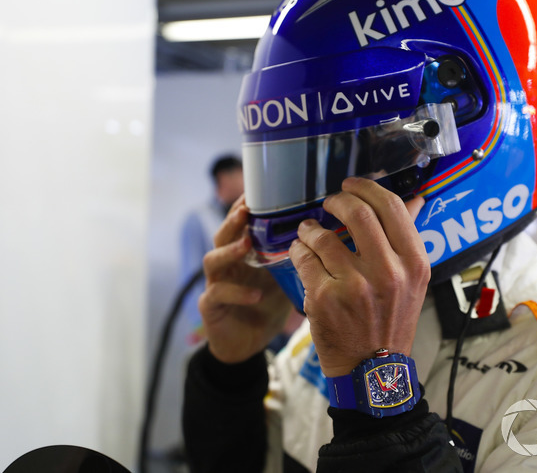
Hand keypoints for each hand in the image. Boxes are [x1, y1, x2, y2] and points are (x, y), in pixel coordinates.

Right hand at [199, 195, 291, 363]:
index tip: (257, 192)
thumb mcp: (283, 279)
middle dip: (234, 221)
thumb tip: (325, 237)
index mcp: (243, 254)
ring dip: (230, 251)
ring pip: (213, 260)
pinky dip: (238, 293)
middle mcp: (227, 264)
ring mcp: (215, 283)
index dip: (245, 207)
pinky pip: (218, 294)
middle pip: (223, 235)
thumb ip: (294, 258)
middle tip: (247, 209)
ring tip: (247, 244)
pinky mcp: (211, 306)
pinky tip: (256, 295)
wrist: (246, 344)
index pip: (241, 225)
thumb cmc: (266, 307)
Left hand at [288, 177, 429, 376]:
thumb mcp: (412, 281)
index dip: (367, 188)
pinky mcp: (325, 298)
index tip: (351, 185)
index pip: (391, 207)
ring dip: (311, 228)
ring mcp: (355, 286)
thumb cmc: (391, 321)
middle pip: (357, 212)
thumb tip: (415, 198)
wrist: (372, 372)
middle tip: (329, 203)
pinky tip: (300, 251)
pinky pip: (305, 258)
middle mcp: (388, 272)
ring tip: (309, 231)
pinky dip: (299, 250)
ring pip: (324, 236)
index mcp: (414, 263)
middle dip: (337, 201)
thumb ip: (407, 238)